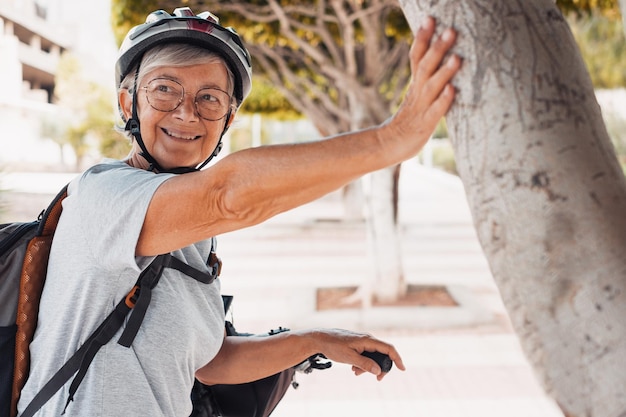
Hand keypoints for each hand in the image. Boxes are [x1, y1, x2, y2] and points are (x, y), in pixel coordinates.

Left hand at [308, 329, 404, 380]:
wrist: (320, 339)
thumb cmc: (334, 346)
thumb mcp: (349, 357)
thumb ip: (364, 364)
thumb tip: (378, 371)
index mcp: (367, 340)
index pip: (388, 348)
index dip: (397, 358)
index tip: (402, 369)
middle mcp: (367, 339)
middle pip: (382, 354)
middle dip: (379, 367)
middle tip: (376, 379)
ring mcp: (362, 342)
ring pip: (373, 356)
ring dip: (368, 367)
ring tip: (355, 372)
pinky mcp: (357, 345)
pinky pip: (366, 355)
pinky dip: (362, 363)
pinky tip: (353, 368)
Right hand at [381, 16, 460, 156]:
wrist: (391, 145)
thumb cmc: (410, 119)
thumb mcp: (417, 93)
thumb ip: (427, 75)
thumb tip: (436, 52)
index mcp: (415, 84)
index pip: (416, 56)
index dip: (422, 38)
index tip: (430, 19)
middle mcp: (417, 92)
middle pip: (425, 66)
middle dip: (437, 48)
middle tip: (450, 30)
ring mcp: (421, 108)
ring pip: (431, 87)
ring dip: (444, 71)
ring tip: (457, 58)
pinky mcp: (425, 125)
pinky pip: (435, 111)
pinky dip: (443, 100)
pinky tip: (452, 90)